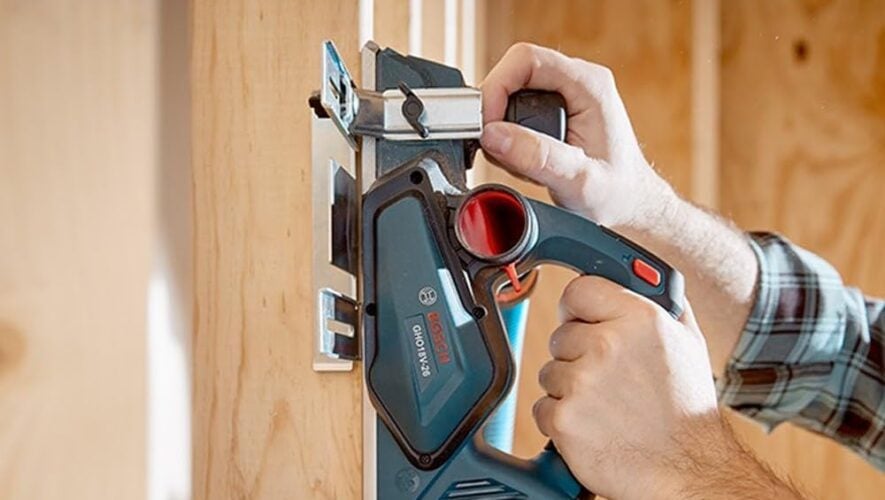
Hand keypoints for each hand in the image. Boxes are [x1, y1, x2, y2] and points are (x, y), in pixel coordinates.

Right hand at [480, 43, 676, 230]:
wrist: (629, 205)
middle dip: (494, 112)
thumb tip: (494, 135)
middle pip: (513, 74)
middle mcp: (576, 81)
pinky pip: (513, 109)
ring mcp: (564, 95)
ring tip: (519, 162)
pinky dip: (506, 137)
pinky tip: (523, 160)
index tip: (486, 125)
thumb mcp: (579, 181)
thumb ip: (538, 157)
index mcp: (589, 84)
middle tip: (496, 149)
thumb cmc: (617, 193)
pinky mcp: (552, 111)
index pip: (526, 60)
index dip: (497, 87)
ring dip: (499, 128)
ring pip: (510, 92)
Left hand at [534, 276, 800, 498]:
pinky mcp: (564, 418)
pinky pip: (542, 408)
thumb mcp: (688, 343)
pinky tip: (592, 426)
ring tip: (606, 406)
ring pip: (549, 372)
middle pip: (560, 335)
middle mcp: (607, 345)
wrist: (688, 470)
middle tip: (608, 379)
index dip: (579, 309)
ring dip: (568, 389)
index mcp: (639, 318)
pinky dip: (560, 420)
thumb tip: (640, 282)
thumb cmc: (687, 410)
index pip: (578, 290)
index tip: (583, 322)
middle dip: (577, 356)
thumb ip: (660, 305)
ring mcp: (582, 382)